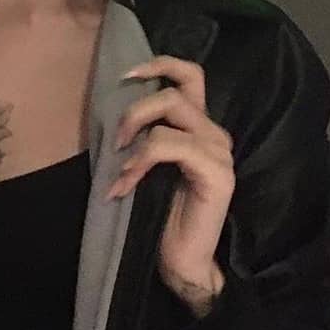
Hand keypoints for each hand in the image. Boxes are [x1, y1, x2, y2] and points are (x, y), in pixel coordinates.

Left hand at [107, 56, 233, 313]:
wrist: (180, 264)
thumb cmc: (158, 218)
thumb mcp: (144, 167)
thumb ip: (142, 136)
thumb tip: (111, 108)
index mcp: (199, 128)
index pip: (190, 76)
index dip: (159, 64)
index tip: (124, 77)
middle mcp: (214, 134)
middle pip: (175, 91)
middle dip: (135, 109)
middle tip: (115, 141)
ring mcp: (219, 153)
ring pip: (171, 116)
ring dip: (135, 139)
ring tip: (119, 172)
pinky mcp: (217, 174)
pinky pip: (171, 147)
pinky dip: (140, 162)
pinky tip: (125, 187)